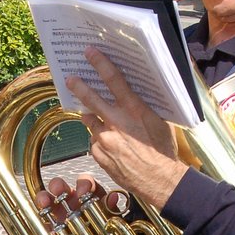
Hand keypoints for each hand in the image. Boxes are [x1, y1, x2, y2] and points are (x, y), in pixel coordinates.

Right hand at [35, 174, 126, 228]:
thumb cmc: (106, 232)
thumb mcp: (111, 219)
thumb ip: (110, 208)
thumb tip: (112, 197)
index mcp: (87, 196)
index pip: (84, 183)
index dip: (83, 184)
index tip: (83, 192)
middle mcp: (71, 202)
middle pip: (60, 187)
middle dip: (57, 185)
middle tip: (57, 190)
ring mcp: (59, 214)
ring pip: (46, 200)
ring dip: (43, 198)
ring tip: (44, 203)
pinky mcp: (51, 229)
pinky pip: (43, 222)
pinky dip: (44, 223)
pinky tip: (49, 228)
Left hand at [66, 47, 186, 208]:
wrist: (160, 180)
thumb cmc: (164, 151)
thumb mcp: (161, 122)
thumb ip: (144, 107)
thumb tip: (136, 94)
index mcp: (134, 109)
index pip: (114, 79)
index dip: (100, 63)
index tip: (90, 53)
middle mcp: (116, 122)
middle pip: (90, 98)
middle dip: (78, 86)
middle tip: (70, 78)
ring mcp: (104, 139)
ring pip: (90, 121)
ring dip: (92, 117)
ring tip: (96, 118)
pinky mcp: (98, 154)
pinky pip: (94, 142)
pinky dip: (100, 141)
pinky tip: (112, 147)